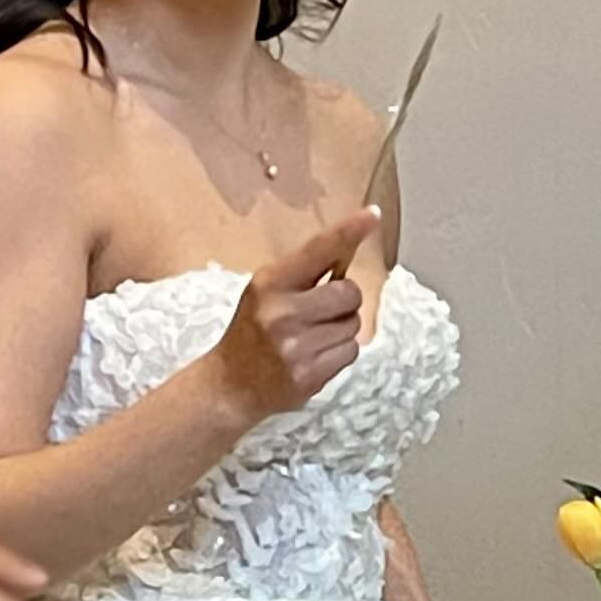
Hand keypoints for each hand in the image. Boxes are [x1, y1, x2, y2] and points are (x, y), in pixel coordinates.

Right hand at [208, 215, 377, 428]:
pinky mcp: (309, 376)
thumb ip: (303, 272)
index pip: (318, 250)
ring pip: (354, 324)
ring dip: (342, 328)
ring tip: (313, 337)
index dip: (348, 231)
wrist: (229, 385)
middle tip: (322, 310)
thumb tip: (348, 247)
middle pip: (350, 292)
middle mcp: (283, 313)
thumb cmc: (253, 330)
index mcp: (270, 283)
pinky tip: (315, 356)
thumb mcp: (266, 291)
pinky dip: (340, 352)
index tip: (371, 215)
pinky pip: (351, 352)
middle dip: (345, 300)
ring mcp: (296, 348)